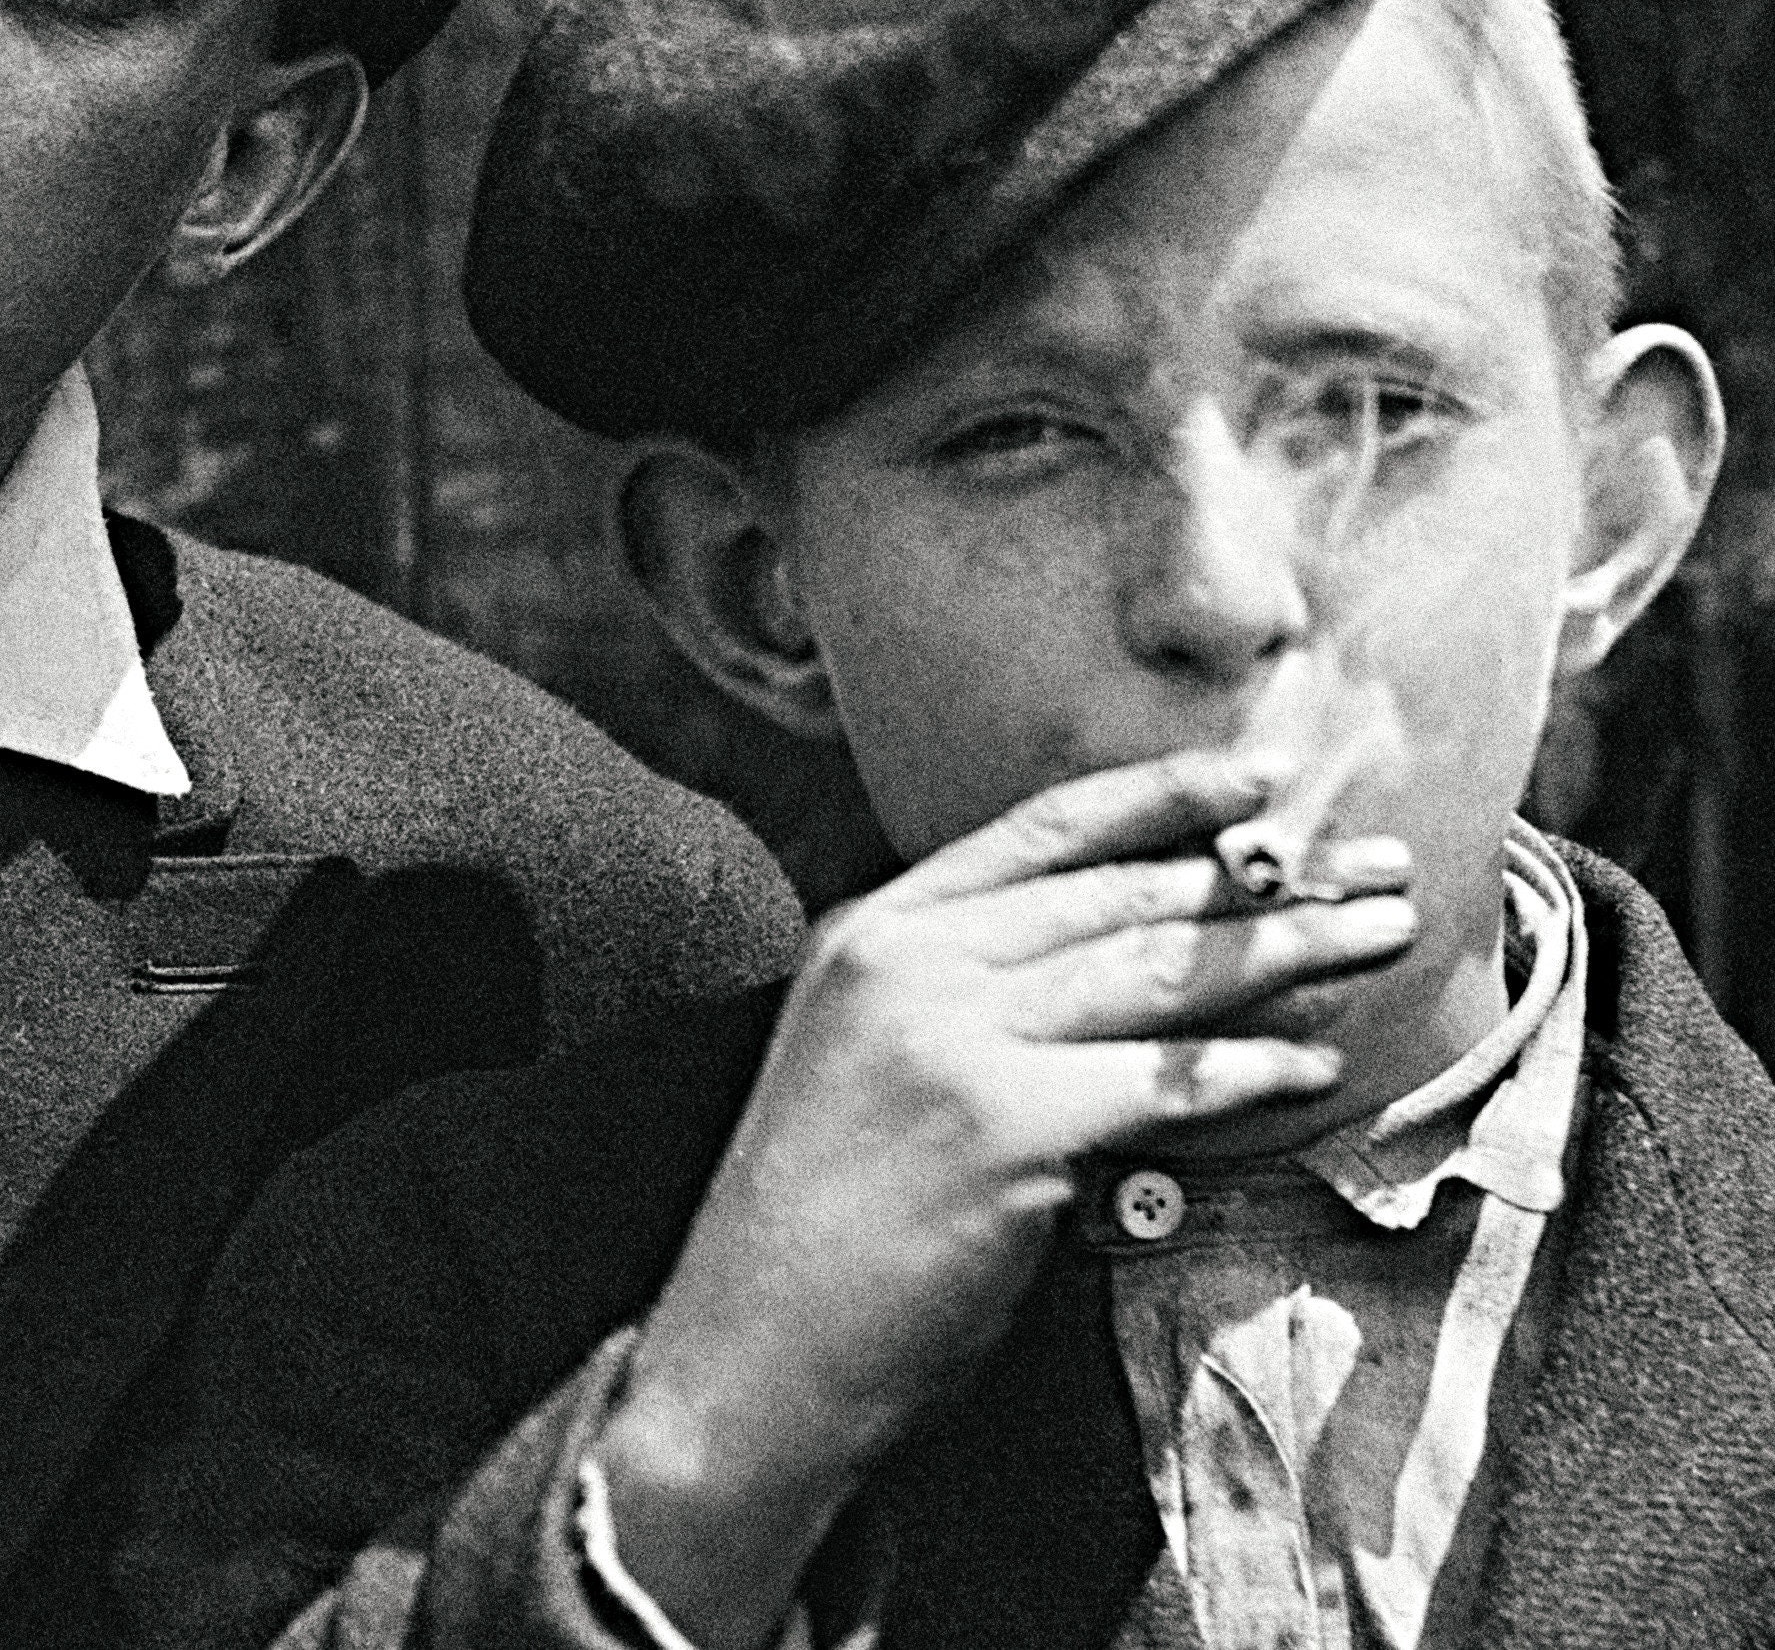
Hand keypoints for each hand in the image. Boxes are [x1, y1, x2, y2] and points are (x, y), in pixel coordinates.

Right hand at [594, 748, 1412, 1649]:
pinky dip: (1250, 1070)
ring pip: (1156, 972)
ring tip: (1377, 937)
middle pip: (1120, 895)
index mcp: (875, 930)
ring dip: (1286, 951)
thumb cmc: (821, 1227)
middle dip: (1263, 879)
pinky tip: (1314, 1067)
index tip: (1264, 778)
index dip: (1162, 796)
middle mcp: (910, 959)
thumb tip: (1125, 957)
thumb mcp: (868, 1059)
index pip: (1042, 830)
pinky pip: (1165, 1080)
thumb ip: (965, 993)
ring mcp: (953, 1035)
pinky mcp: (1005, 1123)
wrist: (751, 1350)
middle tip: (1374, 871)